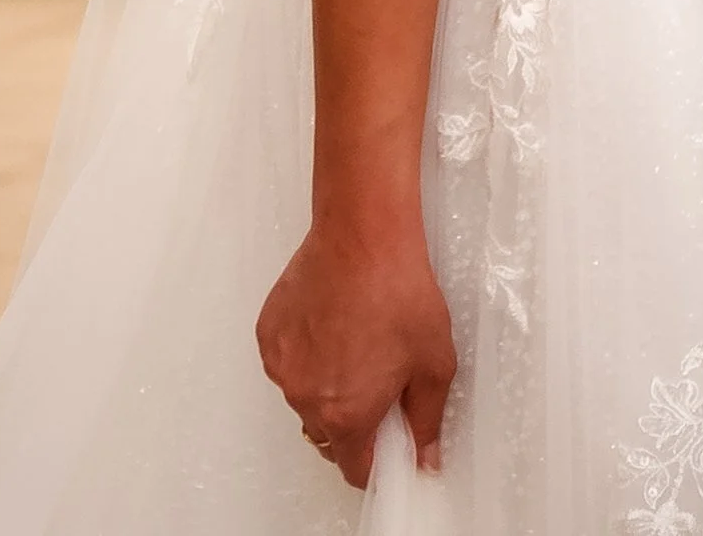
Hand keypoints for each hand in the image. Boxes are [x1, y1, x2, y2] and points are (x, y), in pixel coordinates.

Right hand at [256, 214, 457, 490]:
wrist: (363, 234)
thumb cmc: (399, 291)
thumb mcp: (434, 363)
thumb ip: (427, 420)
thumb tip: (425, 456)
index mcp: (345, 416)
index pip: (354, 468)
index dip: (376, 459)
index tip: (388, 441)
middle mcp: (305, 398)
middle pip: (328, 434)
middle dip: (352, 418)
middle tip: (377, 379)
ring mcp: (282, 366)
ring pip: (305, 397)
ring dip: (325, 385)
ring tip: (354, 341)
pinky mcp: (268, 334)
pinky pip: (288, 362)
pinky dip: (306, 353)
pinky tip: (331, 323)